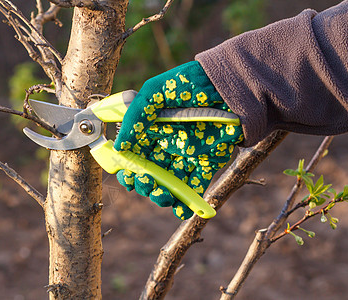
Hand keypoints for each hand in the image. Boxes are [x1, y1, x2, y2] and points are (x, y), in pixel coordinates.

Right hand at [115, 61, 243, 218]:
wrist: (229, 86)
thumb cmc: (188, 83)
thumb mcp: (155, 92)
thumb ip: (134, 117)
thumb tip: (118, 147)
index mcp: (149, 130)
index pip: (132, 155)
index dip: (127, 169)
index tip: (128, 176)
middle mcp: (165, 145)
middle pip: (149, 173)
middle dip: (145, 184)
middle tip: (147, 185)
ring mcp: (185, 155)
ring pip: (169, 183)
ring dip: (163, 195)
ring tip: (163, 197)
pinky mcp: (206, 162)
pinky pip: (194, 185)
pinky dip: (188, 201)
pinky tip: (182, 210)